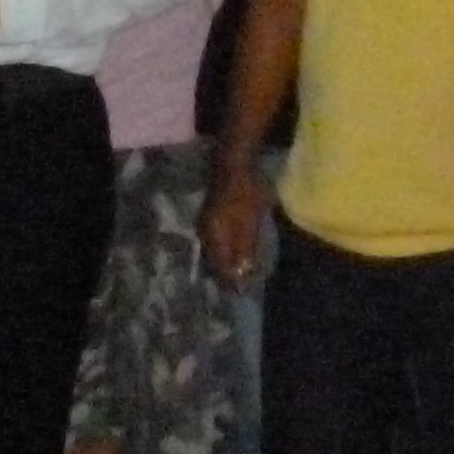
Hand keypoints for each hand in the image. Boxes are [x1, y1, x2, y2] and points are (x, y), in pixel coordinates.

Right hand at [201, 162, 271, 285]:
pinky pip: (217, 240)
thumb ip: (244, 248)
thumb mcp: (249, 222)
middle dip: (225, 274)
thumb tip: (241, 273)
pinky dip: (225, 249)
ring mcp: (206, 222)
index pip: (219, 266)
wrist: (235, 160)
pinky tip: (234, 251)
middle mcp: (204, 231)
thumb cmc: (245, 192)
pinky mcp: (211, 215)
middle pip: (213, 260)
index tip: (242, 292)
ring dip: (224, 262)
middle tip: (239, 286)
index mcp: (212, 235)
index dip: (230, 280)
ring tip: (237, 271)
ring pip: (214, 250)